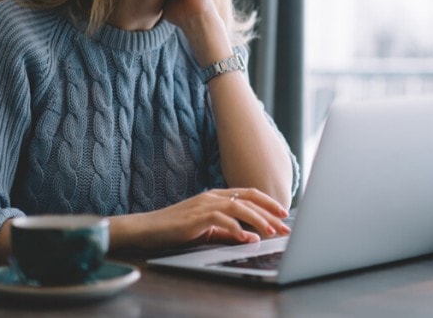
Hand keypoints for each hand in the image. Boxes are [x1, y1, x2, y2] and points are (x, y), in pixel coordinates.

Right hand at [111, 188, 291, 249]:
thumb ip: (227, 231)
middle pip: (248, 198)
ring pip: (239, 206)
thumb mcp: (207, 229)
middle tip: (284, 225)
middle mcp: (213, 196)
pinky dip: (236, 229)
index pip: (248, 194)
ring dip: (258, 219)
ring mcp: (204, 204)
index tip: (283, 214)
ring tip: (271, 232)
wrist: (147, 228)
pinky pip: (222, 220)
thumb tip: (250, 236)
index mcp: (216, 196)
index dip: (268, 202)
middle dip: (269, 211)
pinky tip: (247, 238)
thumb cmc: (175, 228)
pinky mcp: (196, 217)